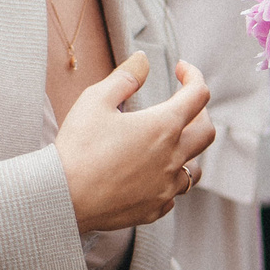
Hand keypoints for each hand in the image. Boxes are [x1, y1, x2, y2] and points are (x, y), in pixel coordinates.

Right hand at [55, 53, 215, 231]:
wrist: (63, 198)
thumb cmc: (78, 147)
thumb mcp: (96, 100)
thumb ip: (125, 77)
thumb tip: (142, 60)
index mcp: (163, 127)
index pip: (198, 94)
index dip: (193, 76)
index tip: (181, 70)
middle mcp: (172, 158)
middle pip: (206, 132)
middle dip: (199, 112)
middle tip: (181, 105)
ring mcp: (165, 187)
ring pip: (195, 168)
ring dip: (188, 151)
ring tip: (170, 143)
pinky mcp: (154, 209)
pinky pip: (173, 194)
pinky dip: (169, 180)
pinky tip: (153, 175)